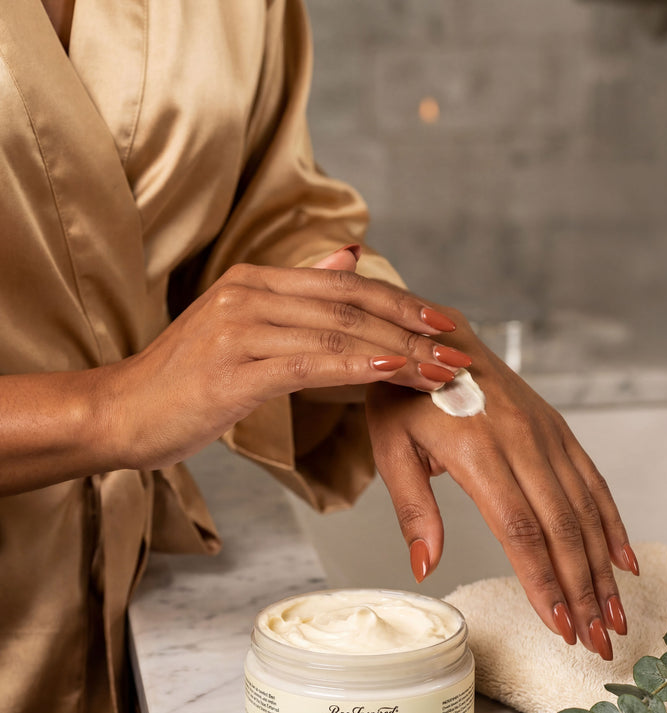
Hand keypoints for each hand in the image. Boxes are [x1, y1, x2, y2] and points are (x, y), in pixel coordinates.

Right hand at [108, 249, 467, 469]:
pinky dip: (355, 365)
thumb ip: (298, 293)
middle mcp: (247, 293)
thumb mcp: (242, 327)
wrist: (120, 412)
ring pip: (335, 332)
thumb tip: (349, 258)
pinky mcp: (230, 370)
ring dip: (397, 352)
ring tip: (442, 372)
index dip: (400, 303)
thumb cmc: (184, 381)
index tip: (445, 323)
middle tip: (459, 350)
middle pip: (348, 305)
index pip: (344, 286)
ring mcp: (236, 329)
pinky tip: (392, 370)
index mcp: (253, 281)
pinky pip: (306, 363)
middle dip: (412, 329)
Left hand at [366, 308, 636, 660]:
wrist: (433, 335)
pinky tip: (624, 559)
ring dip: (603, 569)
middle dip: (583, 591)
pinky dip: (611, 523)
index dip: (542, 581)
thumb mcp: (390, 446)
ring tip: (616, 616)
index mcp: (477, 450)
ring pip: (584, 511)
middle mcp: (522, 441)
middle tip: (597, 642)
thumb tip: (425, 568)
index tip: (559, 626)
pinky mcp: (557, 429)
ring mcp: (546, 434)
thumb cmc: (405, 394)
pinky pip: (592, 481)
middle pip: (562, 529)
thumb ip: (413, 508)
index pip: (519, 529)